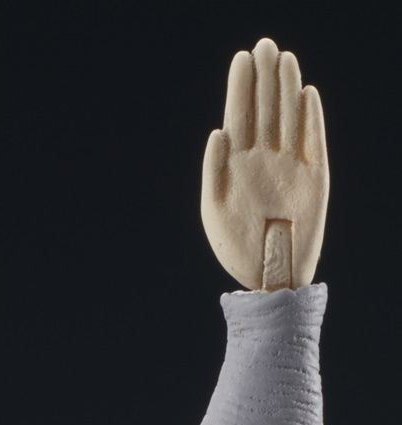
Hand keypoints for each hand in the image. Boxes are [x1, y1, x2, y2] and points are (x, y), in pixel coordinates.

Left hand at [201, 37, 327, 288]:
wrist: (268, 276)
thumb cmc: (235, 247)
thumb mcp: (213, 209)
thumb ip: (213, 170)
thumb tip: (218, 131)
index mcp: (238, 163)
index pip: (240, 115)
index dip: (241, 87)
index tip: (242, 59)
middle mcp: (265, 158)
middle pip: (266, 108)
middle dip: (264, 77)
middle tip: (265, 46)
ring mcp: (290, 165)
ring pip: (290, 117)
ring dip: (288, 88)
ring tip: (285, 59)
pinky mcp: (314, 177)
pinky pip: (313, 140)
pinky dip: (311, 119)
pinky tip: (307, 94)